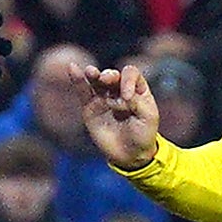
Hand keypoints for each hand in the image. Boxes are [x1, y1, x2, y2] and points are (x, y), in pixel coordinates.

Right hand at [66, 54, 159, 170]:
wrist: (130, 154)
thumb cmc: (143, 134)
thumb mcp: (148, 116)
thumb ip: (137, 101)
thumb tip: (120, 93)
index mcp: (137, 89)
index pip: (130, 74)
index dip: (128, 80)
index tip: (127, 97)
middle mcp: (119, 90)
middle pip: (113, 75)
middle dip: (109, 76)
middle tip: (107, 80)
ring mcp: (104, 99)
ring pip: (97, 81)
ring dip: (93, 74)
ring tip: (91, 72)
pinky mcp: (90, 108)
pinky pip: (83, 92)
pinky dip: (78, 80)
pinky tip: (72, 68)